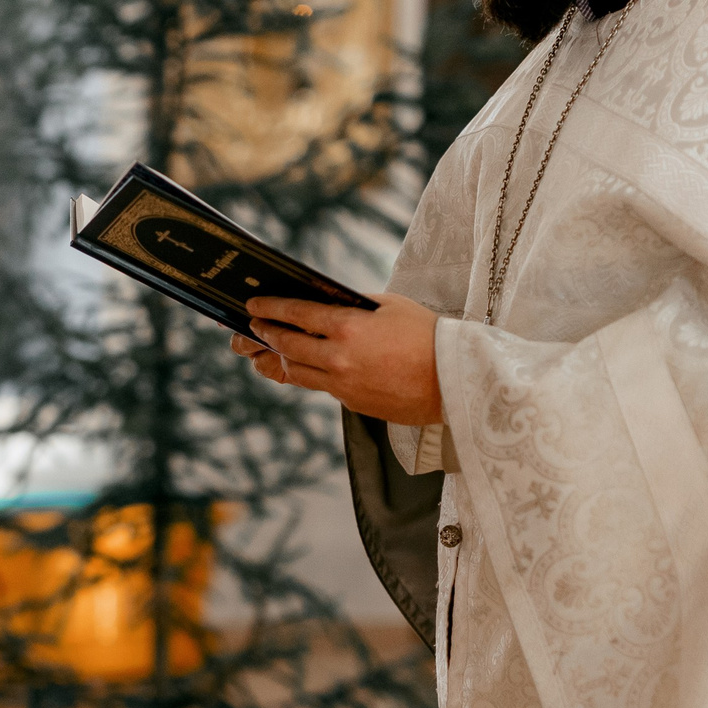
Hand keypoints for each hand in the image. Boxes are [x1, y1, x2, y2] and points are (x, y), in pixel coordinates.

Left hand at [232, 293, 445, 425]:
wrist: (454, 380)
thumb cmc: (427, 336)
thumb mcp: (390, 306)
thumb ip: (354, 305)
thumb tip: (326, 305)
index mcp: (347, 327)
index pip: (296, 314)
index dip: (270, 308)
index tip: (253, 305)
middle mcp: (338, 358)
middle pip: (287, 344)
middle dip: (265, 333)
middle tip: (253, 326)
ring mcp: (343, 384)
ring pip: (296, 371)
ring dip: (280, 356)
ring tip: (270, 347)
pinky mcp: (352, 403)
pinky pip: (320, 386)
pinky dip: (308, 374)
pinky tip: (304, 365)